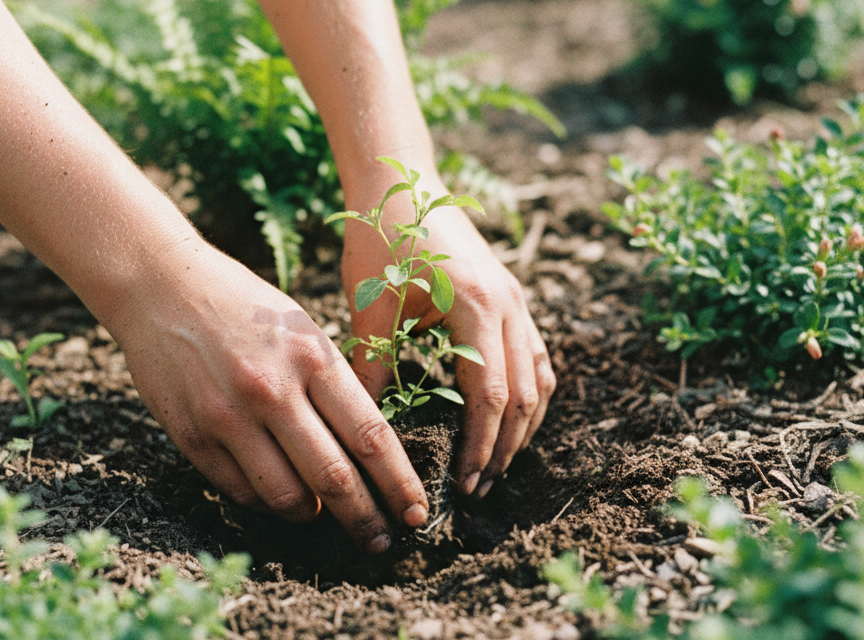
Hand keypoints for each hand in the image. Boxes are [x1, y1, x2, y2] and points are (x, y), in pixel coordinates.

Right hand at [108, 241, 427, 552]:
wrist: (163, 286)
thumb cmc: (247, 306)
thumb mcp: (304, 331)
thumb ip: (334, 387)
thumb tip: (367, 452)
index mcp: (313, 358)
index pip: (371, 437)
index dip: (399, 483)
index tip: (416, 512)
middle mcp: (273, 390)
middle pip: (334, 478)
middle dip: (366, 519)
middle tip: (382, 542)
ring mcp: (229, 415)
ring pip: (286, 497)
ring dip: (313, 515)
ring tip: (324, 514)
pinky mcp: (191, 434)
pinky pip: (240, 491)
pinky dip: (267, 503)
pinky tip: (280, 496)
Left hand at [341, 179, 556, 498]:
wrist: (403, 179)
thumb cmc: (381, 234)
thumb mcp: (372, 304)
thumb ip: (373, 366)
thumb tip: (366, 428)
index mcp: (474, 305)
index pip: (490, 396)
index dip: (480, 446)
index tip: (463, 485)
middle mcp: (507, 304)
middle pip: (524, 394)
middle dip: (504, 447)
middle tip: (478, 487)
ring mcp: (516, 298)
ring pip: (538, 377)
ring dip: (522, 425)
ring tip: (495, 462)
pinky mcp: (511, 296)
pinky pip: (534, 355)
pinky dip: (527, 393)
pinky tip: (507, 415)